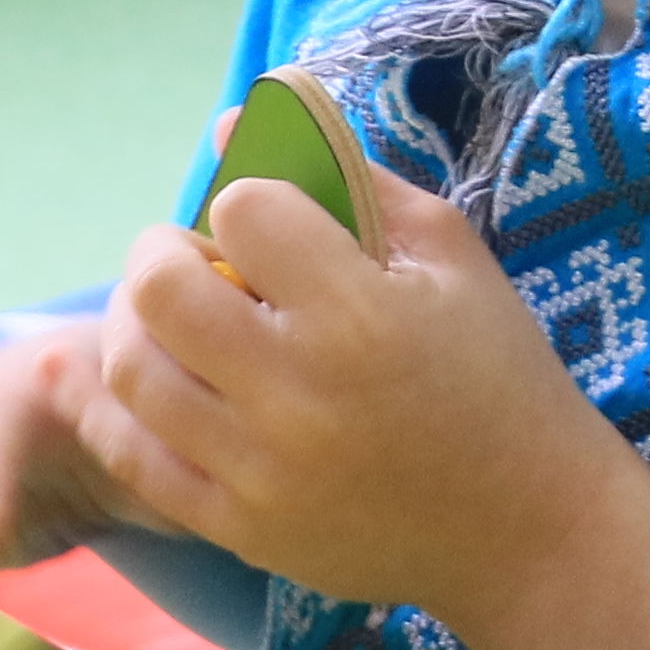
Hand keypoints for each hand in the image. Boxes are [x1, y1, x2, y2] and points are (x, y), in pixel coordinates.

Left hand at [75, 145, 630, 624]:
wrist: (527, 528)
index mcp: (361, 313)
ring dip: (136, 323)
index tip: (275, 223)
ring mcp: (261, 470)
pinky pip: (134, 457)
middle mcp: (298, 393)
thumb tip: (234, 119)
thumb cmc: (496, 372)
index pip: (242, 209)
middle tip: (192, 256)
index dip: (251, 201)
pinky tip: (153, 380)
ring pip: (132, 370)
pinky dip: (122, 405)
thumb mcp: (447, 253)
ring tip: (174, 317)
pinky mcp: (240, 529)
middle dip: (163, 250)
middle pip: (159, 287)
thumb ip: (344, 173)